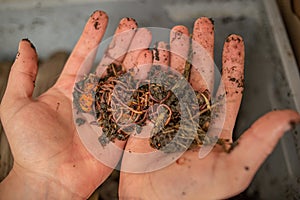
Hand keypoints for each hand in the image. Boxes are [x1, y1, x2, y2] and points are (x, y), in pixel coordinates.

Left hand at [0, 11, 136, 198]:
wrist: (48, 181)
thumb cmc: (30, 147)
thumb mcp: (15, 105)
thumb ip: (23, 74)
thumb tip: (25, 44)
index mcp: (70, 90)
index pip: (84, 56)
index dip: (92, 36)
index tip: (101, 17)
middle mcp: (92, 99)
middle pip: (111, 66)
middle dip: (122, 45)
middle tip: (134, 26)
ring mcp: (109, 113)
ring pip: (126, 82)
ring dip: (137, 62)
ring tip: (147, 43)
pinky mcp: (122, 130)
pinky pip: (136, 107)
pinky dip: (145, 90)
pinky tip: (153, 72)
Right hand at [118, 18, 299, 198]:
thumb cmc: (193, 196)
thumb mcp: (232, 170)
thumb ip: (259, 142)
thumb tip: (290, 117)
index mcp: (214, 128)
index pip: (227, 89)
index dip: (231, 64)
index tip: (233, 41)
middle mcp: (191, 118)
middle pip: (198, 77)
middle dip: (199, 50)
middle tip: (200, 26)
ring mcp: (167, 117)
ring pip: (172, 78)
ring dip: (175, 55)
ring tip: (175, 33)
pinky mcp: (144, 120)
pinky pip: (147, 91)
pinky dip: (147, 71)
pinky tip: (149, 54)